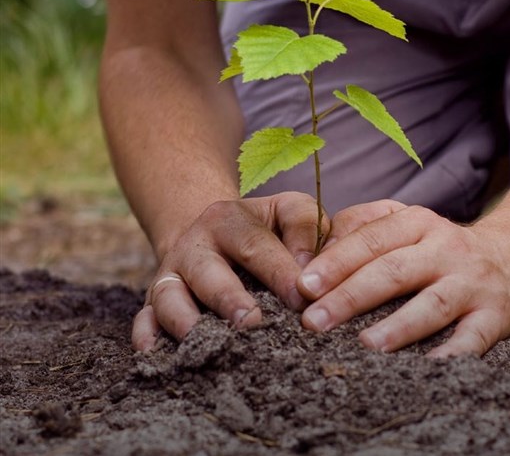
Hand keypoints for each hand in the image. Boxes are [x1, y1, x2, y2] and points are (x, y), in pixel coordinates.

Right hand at [131, 192, 327, 350]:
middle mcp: (194, 246)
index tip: (301, 299)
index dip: (278, 272)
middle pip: (208, 273)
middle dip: (230, 300)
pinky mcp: (153, 301)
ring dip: (187, 322)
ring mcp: (170, 275)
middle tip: (253, 324)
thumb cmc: (266, 228)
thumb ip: (305, 230)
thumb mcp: (288, 211)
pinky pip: (143, 319)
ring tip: (212, 345)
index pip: (255, 245)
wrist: (215, 233)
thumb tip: (309, 273)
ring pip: (169, 297)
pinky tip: (156, 355)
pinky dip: (146, 337)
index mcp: (229, 220)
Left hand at [296, 201, 509, 356]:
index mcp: (419, 223)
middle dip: (351, 296)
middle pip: (394, 270)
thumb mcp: (409, 224)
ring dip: (398, 326)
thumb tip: (313, 250)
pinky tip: (427, 368)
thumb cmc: (442, 248)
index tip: (304, 286)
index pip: (372, 239)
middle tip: (314, 321)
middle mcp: (447, 248)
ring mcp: (473, 282)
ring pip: (432, 304)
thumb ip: (363, 227)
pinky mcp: (497, 315)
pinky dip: (452, 354)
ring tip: (365, 344)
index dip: (336, 261)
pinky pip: (473, 338)